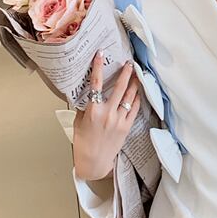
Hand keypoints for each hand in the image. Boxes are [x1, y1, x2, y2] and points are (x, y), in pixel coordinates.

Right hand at [73, 53, 140, 179]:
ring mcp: (119, 120)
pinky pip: (134, 108)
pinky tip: (138, 92)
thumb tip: (88, 93)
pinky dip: (136, 99)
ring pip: (129, 96)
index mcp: (93, 111)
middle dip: (125, 73)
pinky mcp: (126, 127)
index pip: (95, 84)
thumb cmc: (84, 143)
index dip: (98, 67)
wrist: (94, 162)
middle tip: (128, 63)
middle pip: (119, 87)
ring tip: (136, 74)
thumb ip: (85, 106)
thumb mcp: (78, 122)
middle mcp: (108, 114)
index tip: (100, 55)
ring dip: (133, 84)